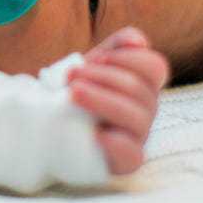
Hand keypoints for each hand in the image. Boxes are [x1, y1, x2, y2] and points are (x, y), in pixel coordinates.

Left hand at [66, 27, 169, 175]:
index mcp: (143, 83)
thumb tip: (139, 41)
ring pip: (137, 117)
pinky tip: (94, 133)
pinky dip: (115, 142)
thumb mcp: (95, 61)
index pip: (155, 67)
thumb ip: (118, 45)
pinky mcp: (124, 161)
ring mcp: (138, 135)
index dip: (128, 59)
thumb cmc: (77, 87)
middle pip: (140, 90)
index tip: (98, 57)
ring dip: (102, 100)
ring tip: (73, 93)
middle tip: (72, 75)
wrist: (47, 118)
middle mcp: (146, 109)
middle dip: (103, 77)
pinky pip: (133, 154)